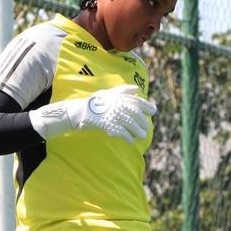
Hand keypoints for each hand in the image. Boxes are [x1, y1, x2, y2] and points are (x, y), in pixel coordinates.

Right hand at [29, 84, 155, 143]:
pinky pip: (120, 132)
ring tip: (140, 136)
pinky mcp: (105, 125)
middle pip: (134, 114)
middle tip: (145, 129)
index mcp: (116, 96)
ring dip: (137, 131)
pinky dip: (127, 137)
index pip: (136, 100)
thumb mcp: (107, 94)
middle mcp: (115, 104)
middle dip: (142, 122)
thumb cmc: (92, 104)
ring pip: (129, 124)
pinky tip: (130, 141)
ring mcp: (110, 114)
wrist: (76, 113)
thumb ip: (122, 91)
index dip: (146, 106)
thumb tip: (137, 90)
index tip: (154, 111)